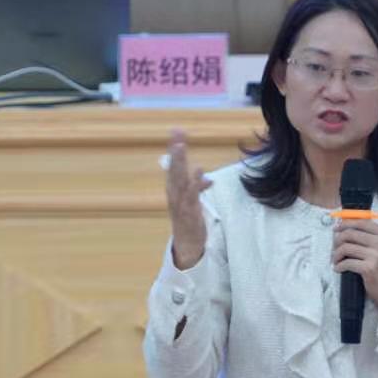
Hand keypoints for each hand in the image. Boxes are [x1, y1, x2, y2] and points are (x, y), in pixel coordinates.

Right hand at [163, 129, 210, 267]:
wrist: (187, 247)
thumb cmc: (188, 221)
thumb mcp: (190, 201)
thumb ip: (195, 186)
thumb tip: (203, 175)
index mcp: (174, 189)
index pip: (174, 165)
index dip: (175, 148)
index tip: (177, 130)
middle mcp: (174, 194)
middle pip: (174, 169)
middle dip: (176, 151)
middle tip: (177, 134)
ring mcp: (180, 204)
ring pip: (179, 180)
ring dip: (180, 163)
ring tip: (181, 147)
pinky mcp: (188, 215)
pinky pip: (192, 198)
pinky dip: (195, 186)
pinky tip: (202, 176)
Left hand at [332, 219, 377, 318]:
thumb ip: (367, 235)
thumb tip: (342, 223)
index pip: (361, 221)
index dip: (345, 223)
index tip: (336, 228)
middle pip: (350, 233)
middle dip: (337, 240)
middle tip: (334, 248)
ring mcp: (376, 256)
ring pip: (346, 247)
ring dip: (336, 255)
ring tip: (335, 260)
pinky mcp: (369, 269)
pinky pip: (346, 263)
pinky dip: (339, 266)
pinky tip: (338, 269)